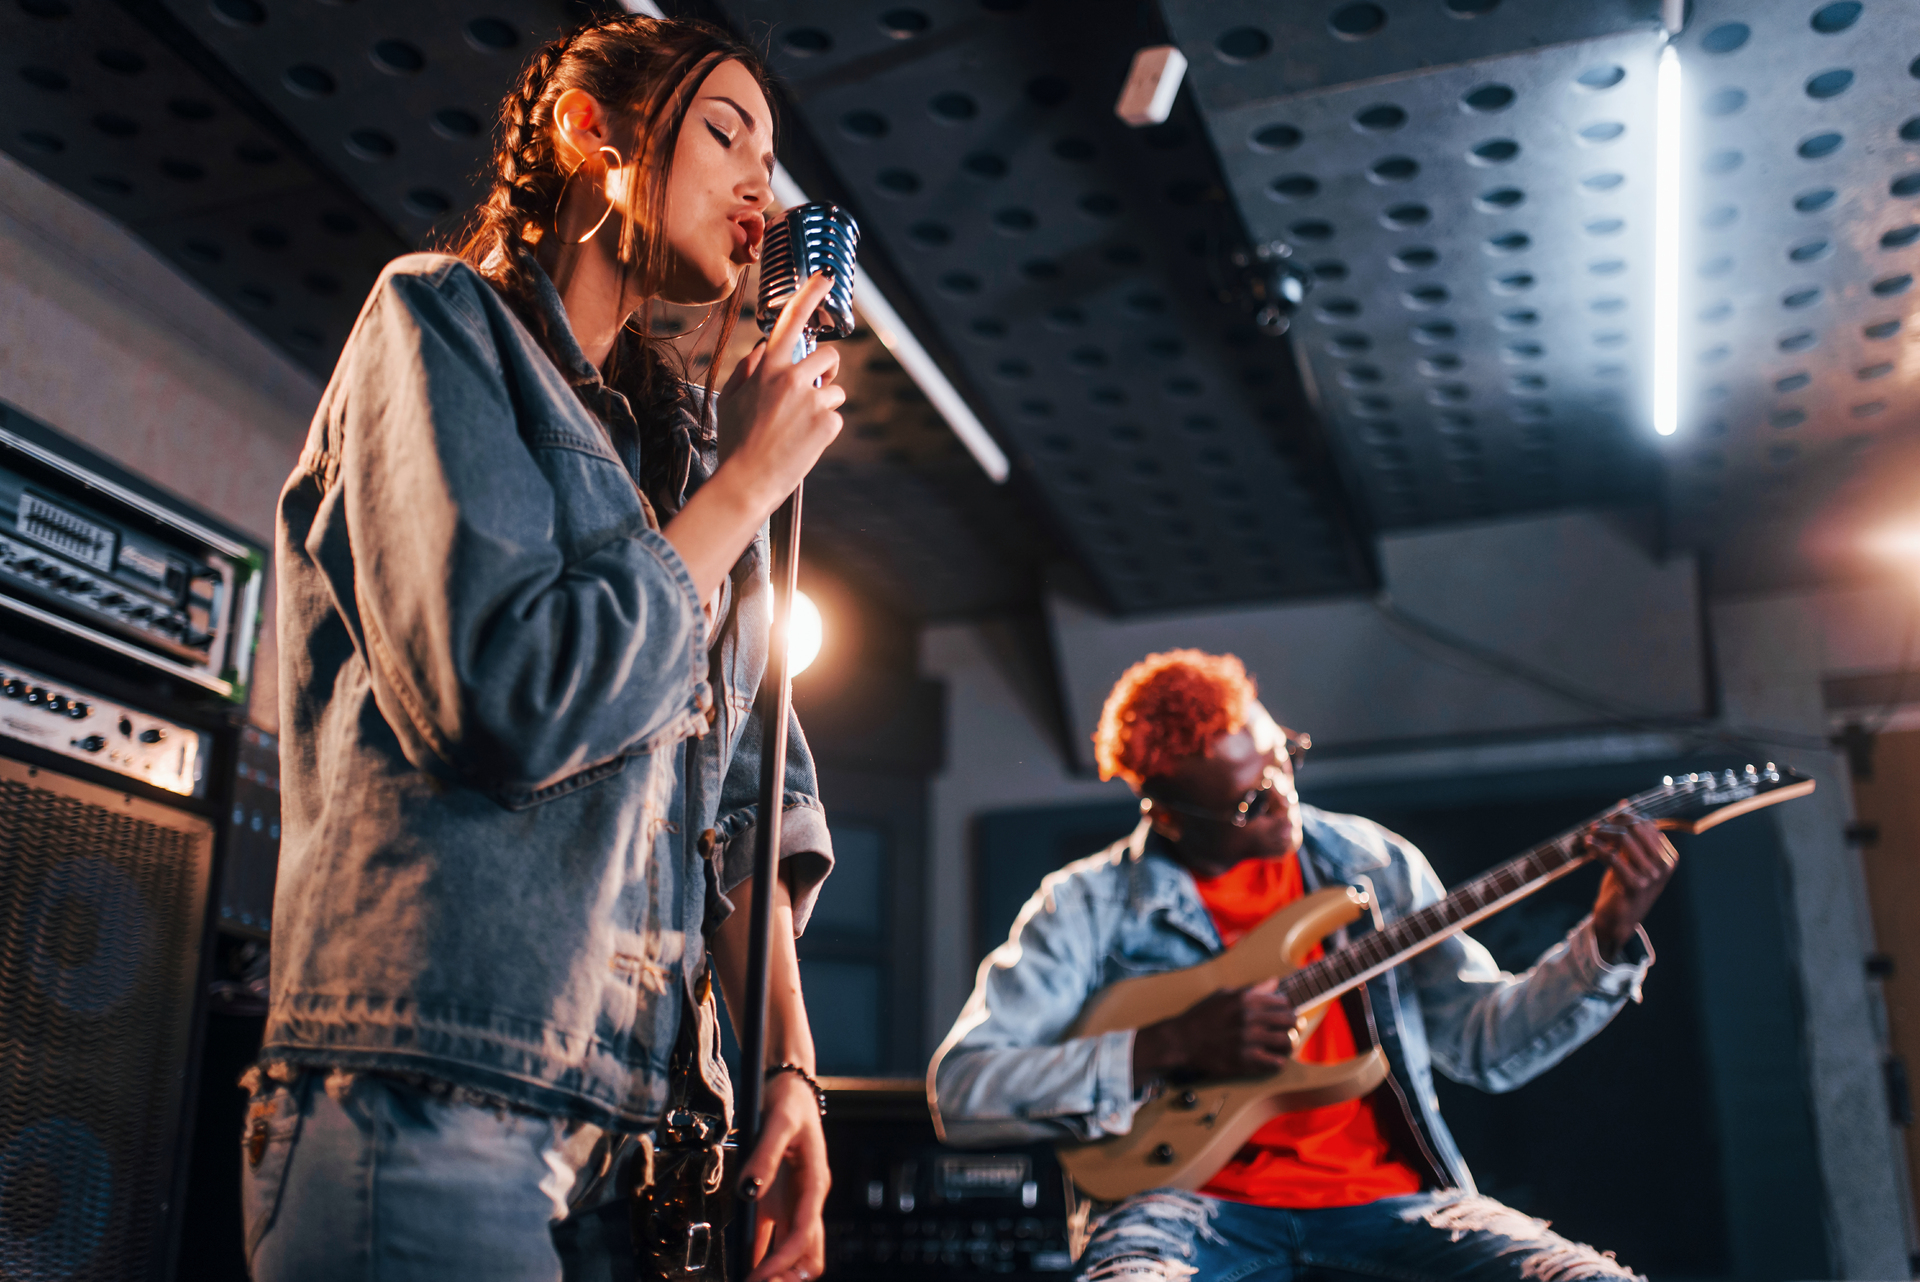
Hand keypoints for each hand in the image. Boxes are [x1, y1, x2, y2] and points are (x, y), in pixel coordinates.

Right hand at [713, 271, 844, 515]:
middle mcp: (791, 378)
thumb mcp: (729, 401)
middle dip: (827, 370)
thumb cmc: (734, 442)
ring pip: (835, 390)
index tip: (826, 275)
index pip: (790, 321)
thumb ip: (746, 371)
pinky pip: (836, 417)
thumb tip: (761, 351)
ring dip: (823, 404)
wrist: (745, 482)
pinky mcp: (827, 423)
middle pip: (828, 356)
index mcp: (766, 368)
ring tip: (799, 428)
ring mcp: (811, 400)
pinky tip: (804, 443)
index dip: (810, 294)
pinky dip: (825, 429)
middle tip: (816, 388)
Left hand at [738, 1070, 828, 1281]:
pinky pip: (772, 1237)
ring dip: (778, 1269)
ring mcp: (793, 1202)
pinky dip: (761, 1255)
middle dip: (788, 1273)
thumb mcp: (778, 1122)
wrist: (789, 1087)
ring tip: (751, 1280)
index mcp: (815, 1183)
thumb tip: (749, 1190)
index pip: (805, 1233)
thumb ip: (764, 1156)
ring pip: (794, 1250)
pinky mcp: (778, 1200)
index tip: (762, 1276)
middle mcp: (808, 1198)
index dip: (784, 1259)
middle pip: (808, 1252)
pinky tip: (744, 1266)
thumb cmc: (789, 1101)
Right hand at [1132, 986, 1298, 1084]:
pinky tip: (1271, 1059)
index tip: (1281, 1014)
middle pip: (1290, 1020)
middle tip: (1285, 1030)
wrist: (1182, 1040)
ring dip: (1287, 1043)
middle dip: (1291, 1025)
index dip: (1285, 1008)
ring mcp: (1248, 1040)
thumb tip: (1274, 982)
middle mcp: (1249, 1018)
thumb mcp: (1223, 995)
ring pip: (1287, 1041)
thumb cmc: (1202, 1016)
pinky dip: (1277, 1062)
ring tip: (1281, 1045)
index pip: (1283, 1001)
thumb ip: (1252, 989)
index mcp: (1245, 999)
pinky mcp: (1245, 1060)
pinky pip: (1276, 1063)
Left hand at [1583, 812, 1678, 961]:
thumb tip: (1623, 803)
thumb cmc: (1623, 886)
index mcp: (1668, 857)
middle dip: (1614, 822)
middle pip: (1637, 828)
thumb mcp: (1629, 858)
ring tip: (1590, 834)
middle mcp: (1664, 865)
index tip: (1607, 819)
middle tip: (1597, 825)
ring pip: (1625, 840)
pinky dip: (1597, 848)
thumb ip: (1630, 834)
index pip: (1648, 825)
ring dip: (1603, 833)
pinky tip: (1587, 845)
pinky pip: (1613, 857)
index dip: (1625, 817)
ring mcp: (1652, 876)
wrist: (1619, 920)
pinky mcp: (1635, 886)